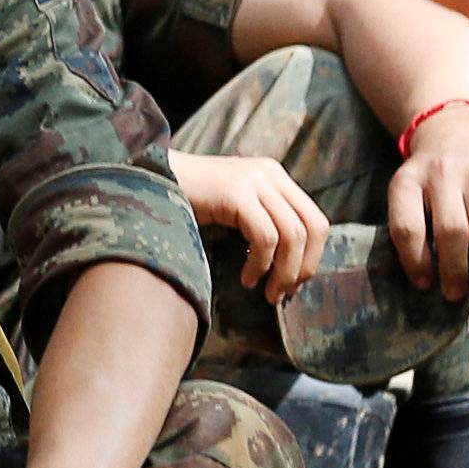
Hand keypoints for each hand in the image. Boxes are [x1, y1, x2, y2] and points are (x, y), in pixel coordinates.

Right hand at [169, 150, 329, 302]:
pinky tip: (246, 278)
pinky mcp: (237, 194)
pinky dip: (260, 265)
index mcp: (275, 176)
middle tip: (283, 293)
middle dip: (303, 267)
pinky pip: (265, 238)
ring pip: (292, 235)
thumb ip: (264, 222)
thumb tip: (289, 267)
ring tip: (267, 293)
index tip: (294, 283)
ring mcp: (254, 181)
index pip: (316, 220)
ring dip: (283, 272)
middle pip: (312, 227)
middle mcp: (270, 174)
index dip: (313, 257)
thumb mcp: (237, 206)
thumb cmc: (192, 201)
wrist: (152, 178)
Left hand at [387, 102, 468, 315]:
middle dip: (455, 273)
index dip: (415, 262)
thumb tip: (429, 284)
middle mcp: (444, 173)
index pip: (407, 227)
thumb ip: (412, 228)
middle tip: (455, 297)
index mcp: (408, 181)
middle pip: (451, 233)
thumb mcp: (408, 193)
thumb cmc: (429, 182)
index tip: (424, 284)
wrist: (458, 134)